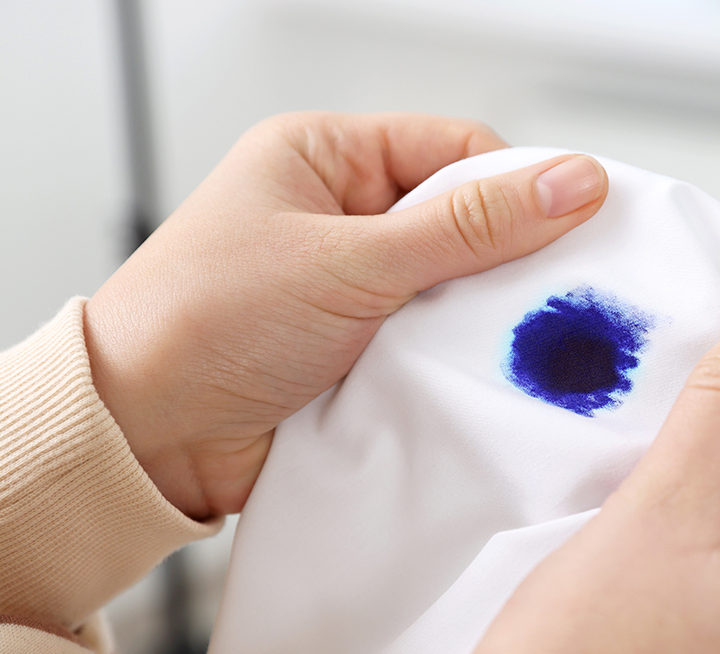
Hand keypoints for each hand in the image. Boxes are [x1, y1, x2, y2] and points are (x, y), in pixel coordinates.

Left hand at [84, 113, 606, 518]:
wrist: (142, 436)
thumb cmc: (205, 322)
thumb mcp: (349, 261)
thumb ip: (466, 228)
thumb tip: (570, 182)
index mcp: (325, 158)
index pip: (453, 150)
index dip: (518, 186)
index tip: (577, 224)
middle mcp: (340, 217)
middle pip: (462, 222)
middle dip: (505, 261)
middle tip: (553, 297)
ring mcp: (350, 288)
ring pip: (453, 290)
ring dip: (477, 320)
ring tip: (509, 343)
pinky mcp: (357, 350)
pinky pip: (431, 344)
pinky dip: (453, 361)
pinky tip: (474, 377)